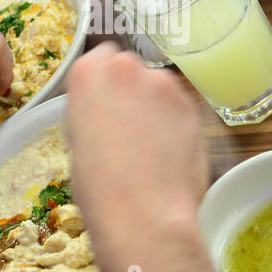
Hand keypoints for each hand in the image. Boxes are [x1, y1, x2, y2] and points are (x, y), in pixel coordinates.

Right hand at [64, 43, 208, 266]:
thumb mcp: (79, 141)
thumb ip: (94, 112)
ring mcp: (163, 84)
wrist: (143, 213)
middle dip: (131, 90)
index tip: (105, 105)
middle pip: (131, 67)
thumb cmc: (98, 187)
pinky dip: (176, 122)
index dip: (104, 84)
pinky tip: (171, 152)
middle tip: (128, 127)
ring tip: (152, 145)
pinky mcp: (192, 105)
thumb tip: (110, 114)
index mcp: (88, 73)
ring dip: (155, 105)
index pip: (99, 58)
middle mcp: (126, 67)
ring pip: (159, 86)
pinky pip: (180, 107)